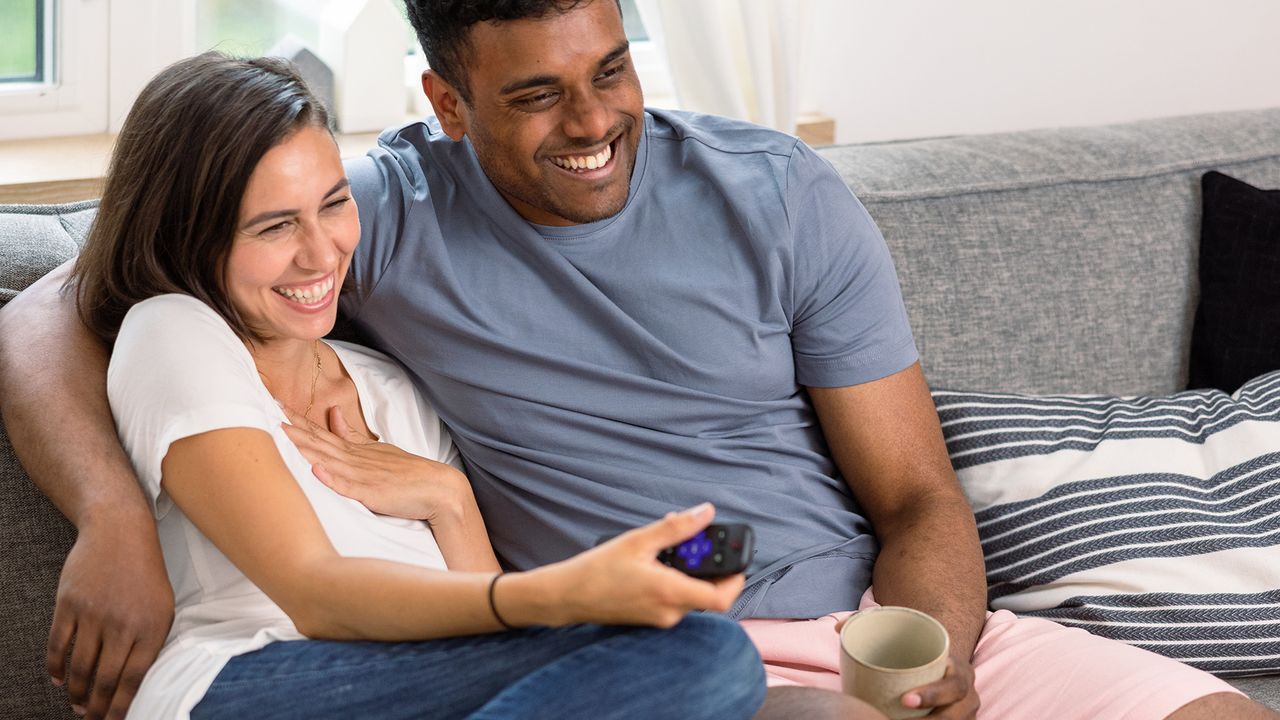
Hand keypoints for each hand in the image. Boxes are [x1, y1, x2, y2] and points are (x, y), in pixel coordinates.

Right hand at [48, 519, 173, 719]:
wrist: (119, 532)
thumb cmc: (146, 574)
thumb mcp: (163, 606)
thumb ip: (151, 642)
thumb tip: (132, 683)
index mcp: (152, 626)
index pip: (134, 679)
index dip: (120, 706)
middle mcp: (123, 623)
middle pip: (104, 678)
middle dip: (95, 706)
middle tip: (89, 719)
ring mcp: (94, 613)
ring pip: (79, 667)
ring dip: (75, 692)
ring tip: (76, 704)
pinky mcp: (69, 604)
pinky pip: (58, 645)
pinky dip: (55, 667)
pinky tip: (58, 680)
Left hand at [281, 405, 469, 523]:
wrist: (438, 488)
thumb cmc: (405, 473)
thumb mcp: (375, 450)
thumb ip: (351, 434)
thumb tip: (331, 413)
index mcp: (355, 451)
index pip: (321, 432)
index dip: (298, 419)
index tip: (276, 403)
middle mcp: (355, 459)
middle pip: (319, 440)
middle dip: (294, 426)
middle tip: (270, 409)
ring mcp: (363, 475)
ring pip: (328, 459)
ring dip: (305, 447)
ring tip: (284, 434)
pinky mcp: (372, 493)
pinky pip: (348, 487)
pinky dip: (332, 479)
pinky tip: (316, 471)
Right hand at [526, 503, 745, 627]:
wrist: (568, 596)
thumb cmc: (597, 570)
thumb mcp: (639, 540)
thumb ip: (677, 527)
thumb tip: (705, 512)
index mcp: (670, 593)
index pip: (722, 597)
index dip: (736, 577)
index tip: (736, 557)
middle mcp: (670, 612)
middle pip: (709, 592)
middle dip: (708, 565)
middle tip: (698, 540)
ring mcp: (661, 619)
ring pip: (691, 594)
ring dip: (689, 569)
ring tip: (668, 545)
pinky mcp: (652, 618)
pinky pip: (675, 598)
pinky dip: (675, 579)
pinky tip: (656, 559)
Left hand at [830, 618, 978, 718]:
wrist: (942, 664)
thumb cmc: (920, 650)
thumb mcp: (907, 636)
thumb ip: (875, 625)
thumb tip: (839, 628)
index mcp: (959, 670)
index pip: (954, 685)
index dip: (932, 694)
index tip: (904, 699)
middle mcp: (967, 695)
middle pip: (953, 715)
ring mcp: (965, 715)